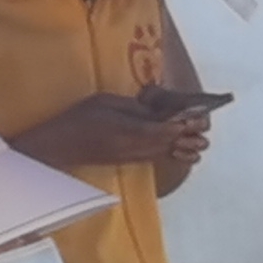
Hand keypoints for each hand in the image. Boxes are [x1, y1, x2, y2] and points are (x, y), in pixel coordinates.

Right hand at [19, 96, 189, 175]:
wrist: (59, 146)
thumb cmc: (79, 119)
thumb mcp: (106, 102)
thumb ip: (133, 106)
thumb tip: (156, 108)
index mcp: (131, 130)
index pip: (168, 130)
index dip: (186, 123)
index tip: (198, 114)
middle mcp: (137, 148)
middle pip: (173, 144)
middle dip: (191, 136)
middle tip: (202, 124)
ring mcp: (133, 157)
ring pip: (168, 154)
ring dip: (184, 145)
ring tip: (197, 135)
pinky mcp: (129, 161)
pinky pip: (157, 157)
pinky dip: (172, 151)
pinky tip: (178, 145)